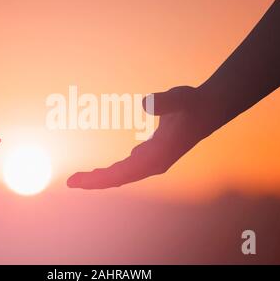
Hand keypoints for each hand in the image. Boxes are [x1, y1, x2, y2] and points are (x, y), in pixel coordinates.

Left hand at [67, 86, 217, 188]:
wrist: (209, 109)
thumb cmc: (192, 103)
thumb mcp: (179, 98)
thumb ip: (164, 101)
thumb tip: (145, 103)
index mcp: (157, 156)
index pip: (122, 173)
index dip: (99, 179)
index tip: (77, 181)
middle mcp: (154, 163)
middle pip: (119, 178)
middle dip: (95, 181)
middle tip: (70, 181)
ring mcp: (154, 160)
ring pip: (123, 174)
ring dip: (102, 177)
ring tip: (81, 178)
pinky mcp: (153, 154)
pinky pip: (128, 167)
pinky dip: (112, 171)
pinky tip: (102, 170)